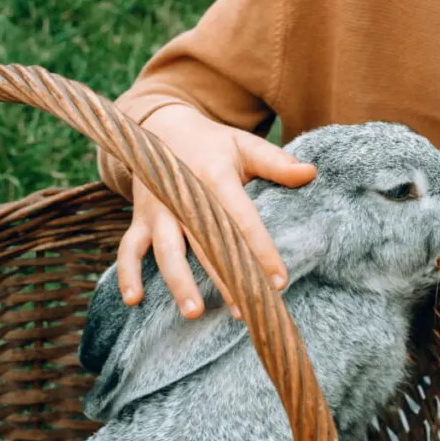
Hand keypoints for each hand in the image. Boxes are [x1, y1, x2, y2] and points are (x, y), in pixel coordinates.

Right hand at [117, 104, 315, 318]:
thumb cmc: (214, 144)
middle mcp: (183, 197)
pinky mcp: (140, 219)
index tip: (279, 281)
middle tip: (245, 310)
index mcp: (214, 178)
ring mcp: (158, 210)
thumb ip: (278, 162)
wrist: (163, 127)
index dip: (261, 251)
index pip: (242, 221)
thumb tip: (311, 174)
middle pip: (206, 244)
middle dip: (225, 279)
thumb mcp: (245, 145)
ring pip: (167, 251)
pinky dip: (128, 273)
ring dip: (179, 282)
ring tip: (194, 312)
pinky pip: (130, 249)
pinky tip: (134, 301)